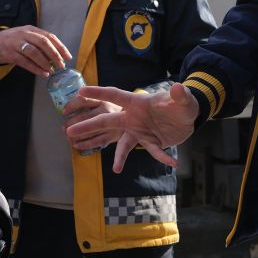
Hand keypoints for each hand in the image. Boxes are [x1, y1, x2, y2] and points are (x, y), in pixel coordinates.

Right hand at [0, 25, 70, 76]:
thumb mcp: (28, 37)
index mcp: (31, 29)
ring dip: (45, 62)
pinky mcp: (10, 54)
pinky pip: (24, 62)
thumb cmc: (16, 41)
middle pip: (42, 42)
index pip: (49, 36)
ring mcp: (16, 43)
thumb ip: (40, 44)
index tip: (68, 57)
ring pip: (33, 52)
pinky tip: (43, 73)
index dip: (60, 47)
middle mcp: (24, 34)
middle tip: (61, 65)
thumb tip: (58, 57)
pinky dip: (35, 68)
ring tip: (52, 70)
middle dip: (54, 54)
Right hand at [66, 84, 198, 172]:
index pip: (114, 95)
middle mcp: (134, 117)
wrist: (188, 117)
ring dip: (120, 156)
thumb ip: (180, 94)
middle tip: (69, 131)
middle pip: (107, 121)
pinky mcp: (150, 141)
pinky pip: (152, 151)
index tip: (81, 91)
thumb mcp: (184, 99)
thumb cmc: (182, 103)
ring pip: (124, 144)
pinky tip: (171, 164)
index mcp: (137, 102)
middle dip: (89, 126)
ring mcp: (140, 131)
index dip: (98, 92)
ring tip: (115, 169)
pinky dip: (161, 157)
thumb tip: (177, 88)